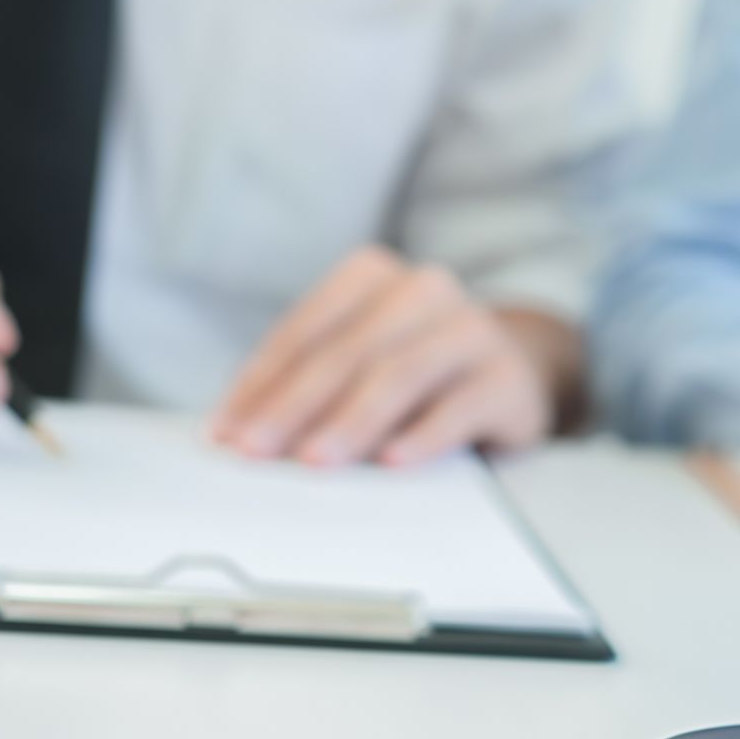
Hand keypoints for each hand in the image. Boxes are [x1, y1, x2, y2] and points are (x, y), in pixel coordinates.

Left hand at [211, 247, 578, 466]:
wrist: (511, 377)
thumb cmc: (414, 376)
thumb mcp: (357, 365)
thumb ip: (306, 385)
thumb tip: (241, 432)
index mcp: (372, 276)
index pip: (305, 331)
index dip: (261, 383)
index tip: (227, 432)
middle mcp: (423, 290)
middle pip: (347, 352)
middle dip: (294, 405)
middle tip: (258, 451)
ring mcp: (471, 330)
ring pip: (400, 374)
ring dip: (351, 422)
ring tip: (316, 460)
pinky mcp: (507, 380)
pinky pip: (459, 407)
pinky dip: (422, 436)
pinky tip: (392, 463)